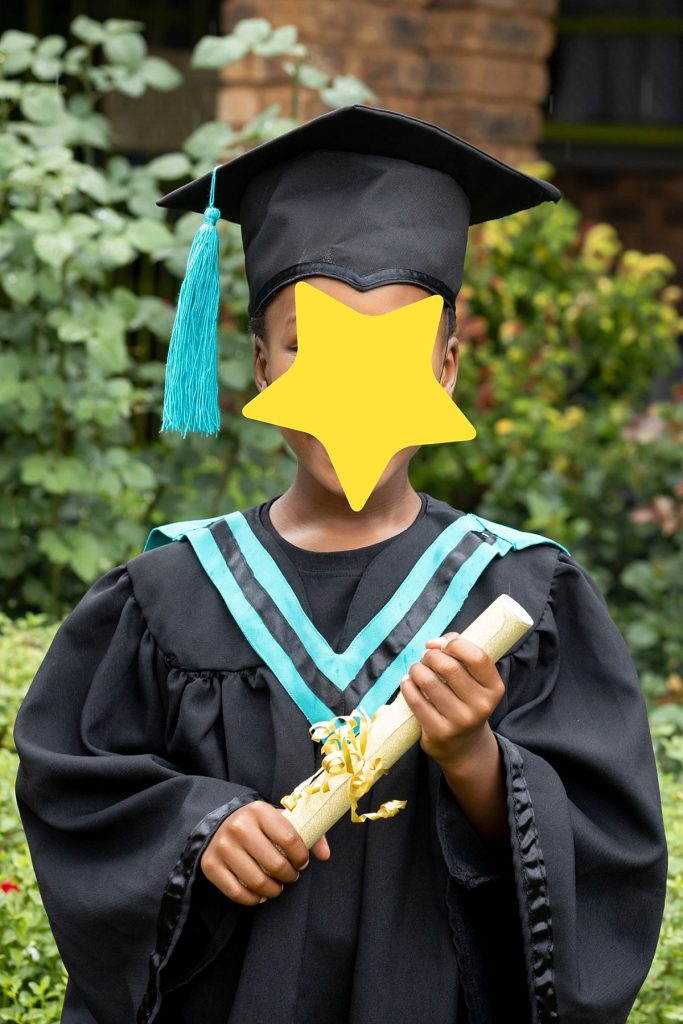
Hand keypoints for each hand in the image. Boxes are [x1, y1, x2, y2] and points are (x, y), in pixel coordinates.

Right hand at [200, 800, 330, 905]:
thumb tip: (325, 855)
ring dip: (273, 890)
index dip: (301, 856)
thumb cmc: (258, 825)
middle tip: (291, 876)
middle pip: (275, 864)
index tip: (302, 862)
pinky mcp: (210, 865)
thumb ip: (308, 833)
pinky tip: (260, 894)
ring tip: (277, 886)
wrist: (219, 823)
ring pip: (257, 881)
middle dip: (289, 876)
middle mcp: (239, 827)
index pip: (290, 838)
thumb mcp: (280, 820)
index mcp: (259, 811)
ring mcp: (222, 847)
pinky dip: (253, 899)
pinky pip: (237, 893)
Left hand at [399, 632, 505, 771]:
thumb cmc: (465, 700)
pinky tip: (407, 682)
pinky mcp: (440, 732)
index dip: (455, 645)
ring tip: (417, 670)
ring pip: (429, 682)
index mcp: (494, 688)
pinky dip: (407, 686)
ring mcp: (460, 721)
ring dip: (417, 669)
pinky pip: (416, 701)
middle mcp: (481, 706)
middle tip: (426, 658)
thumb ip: (459, 653)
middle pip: (449, 667)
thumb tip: (434, 643)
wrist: (463, 746)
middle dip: (431, 656)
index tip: (443, 646)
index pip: (477, 657)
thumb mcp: (473, 680)